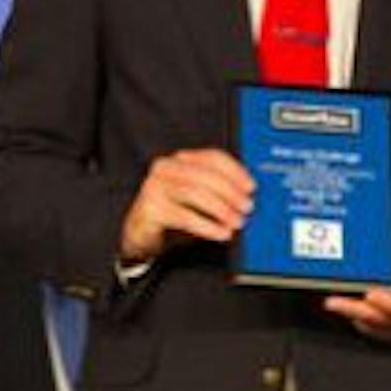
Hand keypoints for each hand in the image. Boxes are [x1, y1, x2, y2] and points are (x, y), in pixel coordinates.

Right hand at [118, 149, 253, 262]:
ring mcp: (155, 187)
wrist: (140, 234)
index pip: (212, 157)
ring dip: (221, 209)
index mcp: (180, 160)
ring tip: (236, 222)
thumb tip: (247, 197)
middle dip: (231, 192)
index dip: (235, 171)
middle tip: (246, 207)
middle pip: (206, 174)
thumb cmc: (173, 213)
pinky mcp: (150, 208)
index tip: (251, 187)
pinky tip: (221, 233)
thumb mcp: (197, 199)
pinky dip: (207, 226)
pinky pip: (184, 216)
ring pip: (196, 193)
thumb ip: (217, 191)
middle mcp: (166, 168)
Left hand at [324, 184, 390, 344]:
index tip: (372, 294)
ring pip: (380, 329)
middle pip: (385, 320)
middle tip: (334, 301)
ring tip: (336, 304)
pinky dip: (365, 324)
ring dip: (357, 317)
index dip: (390, 304)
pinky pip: (381, 333)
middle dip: (358, 310)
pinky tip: (351, 313)